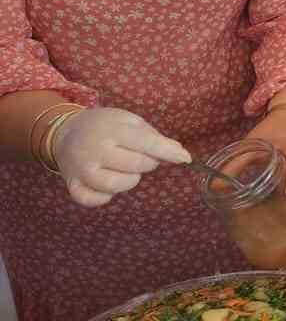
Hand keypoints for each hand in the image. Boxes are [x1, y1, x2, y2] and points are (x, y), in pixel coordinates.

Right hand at [52, 107, 190, 208]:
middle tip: (143, 157)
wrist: (65, 132)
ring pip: (116, 186)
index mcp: (111, 130)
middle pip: (135, 166)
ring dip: (130, 180)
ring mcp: (81, 170)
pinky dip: (106, 196)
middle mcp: (94, 151)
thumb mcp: (128, 120)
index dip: (169, 152)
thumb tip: (178, 153)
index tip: (186, 158)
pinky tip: (108, 184)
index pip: (146, 143)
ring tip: (126, 169)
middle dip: (148, 163)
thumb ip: (153, 136)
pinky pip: (94, 200)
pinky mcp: (72, 185)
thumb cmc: (104, 126)